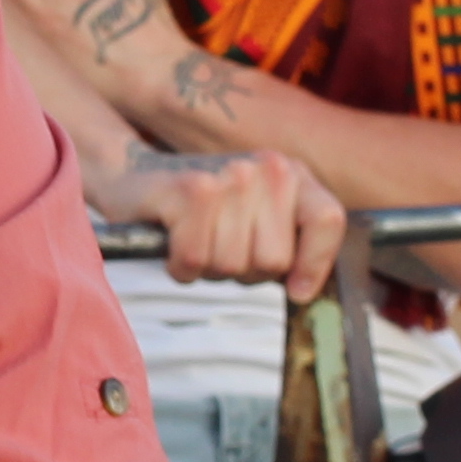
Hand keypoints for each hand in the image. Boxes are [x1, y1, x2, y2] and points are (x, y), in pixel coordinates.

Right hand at [88, 146, 345, 298]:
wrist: (134, 178)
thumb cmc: (200, 210)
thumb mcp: (257, 220)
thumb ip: (290, 245)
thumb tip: (304, 292)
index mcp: (291, 174)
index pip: (327, 219)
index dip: (314, 263)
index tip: (296, 290)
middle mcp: (266, 169)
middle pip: (273, 260)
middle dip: (244, 270)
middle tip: (220, 248)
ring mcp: (230, 176)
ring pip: (232, 264)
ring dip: (208, 267)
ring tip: (196, 241)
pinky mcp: (189, 190)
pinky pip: (195, 258)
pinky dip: (179, 265)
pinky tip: (173, 244)